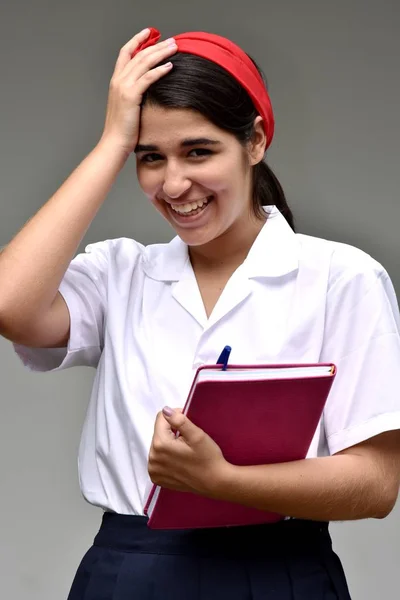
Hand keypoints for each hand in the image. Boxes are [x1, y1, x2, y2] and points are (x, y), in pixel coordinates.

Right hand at [100, 28, 177, 155]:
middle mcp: (118, 81)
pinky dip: (159, 70)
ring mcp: (123, 87)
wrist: (114, 143)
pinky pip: (147, 78)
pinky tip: (170, 66)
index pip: (125, 53)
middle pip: (138, 54)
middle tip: (171, 41)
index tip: (149, 33)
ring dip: (160, 53)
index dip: (137, 41)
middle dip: (155, 45)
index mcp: (116, 82)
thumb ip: (135, 95)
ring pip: (143, 62)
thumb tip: (149, 90)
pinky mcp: (130, 96)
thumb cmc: (123, 131)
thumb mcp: (128, 108)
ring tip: (174, 48)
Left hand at [148, 407, 229, 496]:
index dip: (175, 417)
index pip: (161, 418)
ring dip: (169, 444)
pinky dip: (166, 456)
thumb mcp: (197, 435)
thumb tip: (165, 410)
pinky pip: (158, 458)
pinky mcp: (156, 477)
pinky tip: (179, 460)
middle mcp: (152, 458)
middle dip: (172, 432)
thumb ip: (179, 420)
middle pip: (159, 432)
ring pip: (158, 445)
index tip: (188, 424)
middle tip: (188, 440)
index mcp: (160, 445)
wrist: (215, 482)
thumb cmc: (208, 458)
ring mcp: (153, 470)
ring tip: (185, 451)